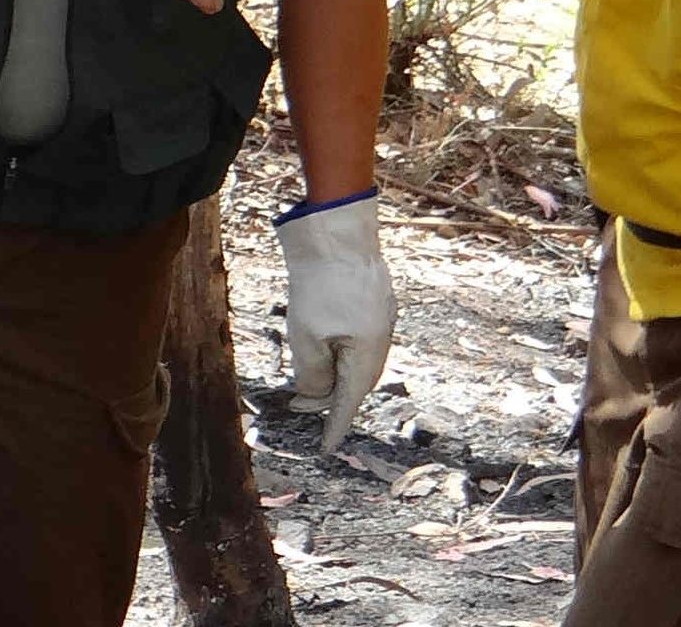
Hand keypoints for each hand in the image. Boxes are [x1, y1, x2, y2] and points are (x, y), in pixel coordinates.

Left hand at [275, 192, 395, 452]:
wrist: (336, 231)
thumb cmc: (320, 284)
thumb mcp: (306, 337)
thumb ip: (311, 375)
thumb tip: (314, 396)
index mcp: (368, 353)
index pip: (350, 402)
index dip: (335, 426)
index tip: (325, 449)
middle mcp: (381, 339)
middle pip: (356, 382)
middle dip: (330, 398)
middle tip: (299, 405)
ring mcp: (379, 319)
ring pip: (357, 360)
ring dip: (333, 373)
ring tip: (306, 377)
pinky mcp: (373, 302)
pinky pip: (358, 339)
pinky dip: (339, 351)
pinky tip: (323, 347)